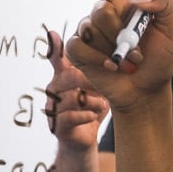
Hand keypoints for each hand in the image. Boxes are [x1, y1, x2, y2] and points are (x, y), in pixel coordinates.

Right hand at [45, 30, 109, 148]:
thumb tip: (119, 53)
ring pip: (72, 98)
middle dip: (90, 81)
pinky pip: (70, 116)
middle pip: (68, 77)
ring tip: (101, 105)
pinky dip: (86, 116)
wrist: (86, 138)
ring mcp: (53, 106)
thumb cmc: (93, 107)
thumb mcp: (100, 87)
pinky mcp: (56, 125)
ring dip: (92, 102)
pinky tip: (93, 117)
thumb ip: (102, 72)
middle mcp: (55, 88)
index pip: (57, 58)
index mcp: (64, 76)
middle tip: (102, 89)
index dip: (55, 47)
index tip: (53, 33)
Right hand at [65, 0, 172, 111]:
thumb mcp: (172, 28)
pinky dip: (98, 58)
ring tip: (129, 61)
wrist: (148, 88)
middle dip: (123, 32)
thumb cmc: (160, 57)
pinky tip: (112, 66)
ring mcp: (89, 31)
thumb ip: (164, 3)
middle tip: (138, 50)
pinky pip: (79, 46)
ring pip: (92, 28)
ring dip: (116, 49)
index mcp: (125, 3)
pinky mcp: (77, 50)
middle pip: (103, 9)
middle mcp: (104, 13)